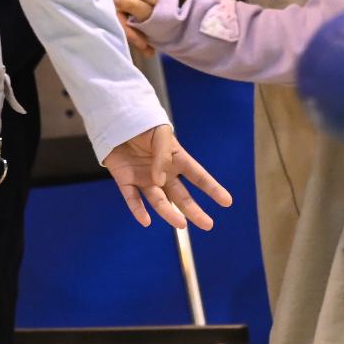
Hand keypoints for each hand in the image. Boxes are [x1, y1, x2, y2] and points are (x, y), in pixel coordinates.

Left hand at [102, 125, 231, 230]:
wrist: (116, 119)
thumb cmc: (143, 124)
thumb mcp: (160, 134)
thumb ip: (163, 156)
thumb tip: (161, 180)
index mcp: (176, 159)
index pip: (198, 176)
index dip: (212, 188)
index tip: (227, 201)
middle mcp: (162, 173)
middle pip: (181, 196)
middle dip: (195, 210)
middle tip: (208, 224)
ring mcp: (145, 179)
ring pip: (159, 201)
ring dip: (169, 214)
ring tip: (181, 224)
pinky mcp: (126, 182)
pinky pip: (132, 199)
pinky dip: (138, 211)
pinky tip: (145, 221)